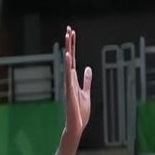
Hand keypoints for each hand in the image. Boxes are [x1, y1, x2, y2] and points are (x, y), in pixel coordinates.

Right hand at [64, 25, 91, 139]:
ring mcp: (68, 86)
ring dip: (68, 50)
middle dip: (69, 44)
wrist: (77, 126)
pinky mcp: (70, 93)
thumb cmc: (80, 113)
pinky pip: (68, 77)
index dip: (72, 46)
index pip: (72, 59)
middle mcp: (69, 80)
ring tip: (67, 36)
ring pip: (67, 64)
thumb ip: (86, 81)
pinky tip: (67, 56)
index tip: (72, 33)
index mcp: (73, 80)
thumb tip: (88, 69)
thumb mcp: (86, 94)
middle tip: (69, 28)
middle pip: (69, 58)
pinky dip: (67, 66)